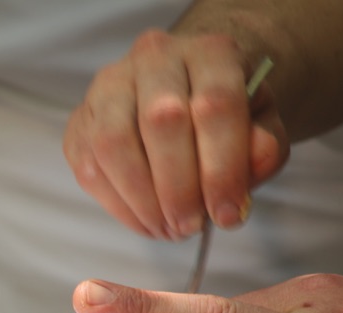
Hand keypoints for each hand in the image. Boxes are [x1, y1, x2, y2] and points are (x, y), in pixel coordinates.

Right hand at [63, 29, 288, 240]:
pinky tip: (144, 221)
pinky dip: (116, 204)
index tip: (228, 215)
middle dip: (177, 188)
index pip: (215, 104)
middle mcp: (154, 58)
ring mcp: (109, 87)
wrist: (186, 95)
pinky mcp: (80, 119)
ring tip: (166, 229)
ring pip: (113, 144)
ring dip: (141, 200)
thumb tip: (244, 180)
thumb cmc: (224, 118)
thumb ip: (262, 148)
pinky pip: (88, 166)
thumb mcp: (261, 128)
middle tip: (190, 226)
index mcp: (209, 52)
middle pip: (161, 121)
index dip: (221, 168)